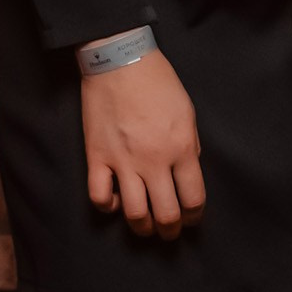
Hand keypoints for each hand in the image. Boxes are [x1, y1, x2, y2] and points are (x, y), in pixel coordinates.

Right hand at [82, 50, 204, 237]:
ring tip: (145, 225)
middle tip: (169, 230)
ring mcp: (123, 162)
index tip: (191, 218)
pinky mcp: (97, 157)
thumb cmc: (158, 82)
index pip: (193, 200)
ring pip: (134, 215)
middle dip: (171, 230)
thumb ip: (190, 147)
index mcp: (181, 149)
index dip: (194, 216)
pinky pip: (100, 197)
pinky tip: (116, 200)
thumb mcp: (187, 113)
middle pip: (166, 215)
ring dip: (142, 227)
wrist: (119, 61)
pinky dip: (109, 206)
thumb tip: (187, 173)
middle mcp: (153, 161)